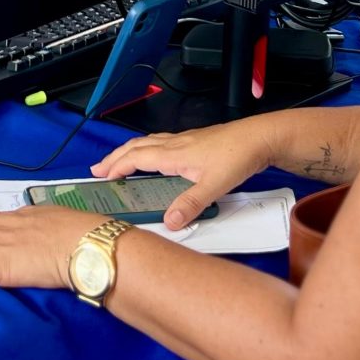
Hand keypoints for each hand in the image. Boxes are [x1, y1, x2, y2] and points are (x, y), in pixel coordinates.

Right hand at [90, 118, 272, 228]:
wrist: (260, 137)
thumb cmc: (238, 155)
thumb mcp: (214, 185)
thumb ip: (191, 204)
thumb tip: (169, 222)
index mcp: (174, 153)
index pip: (136, 157)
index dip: (117, 166)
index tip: (101, 176)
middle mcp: (176, 144)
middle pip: (137, 146)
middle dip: (115, 157)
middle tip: (99, 168)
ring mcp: (186, 140)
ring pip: (149, 142)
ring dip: (130, 152)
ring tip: (120, 162)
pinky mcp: (196, 141)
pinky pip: (161, 143)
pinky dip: (148, 150)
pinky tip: (155, 158)